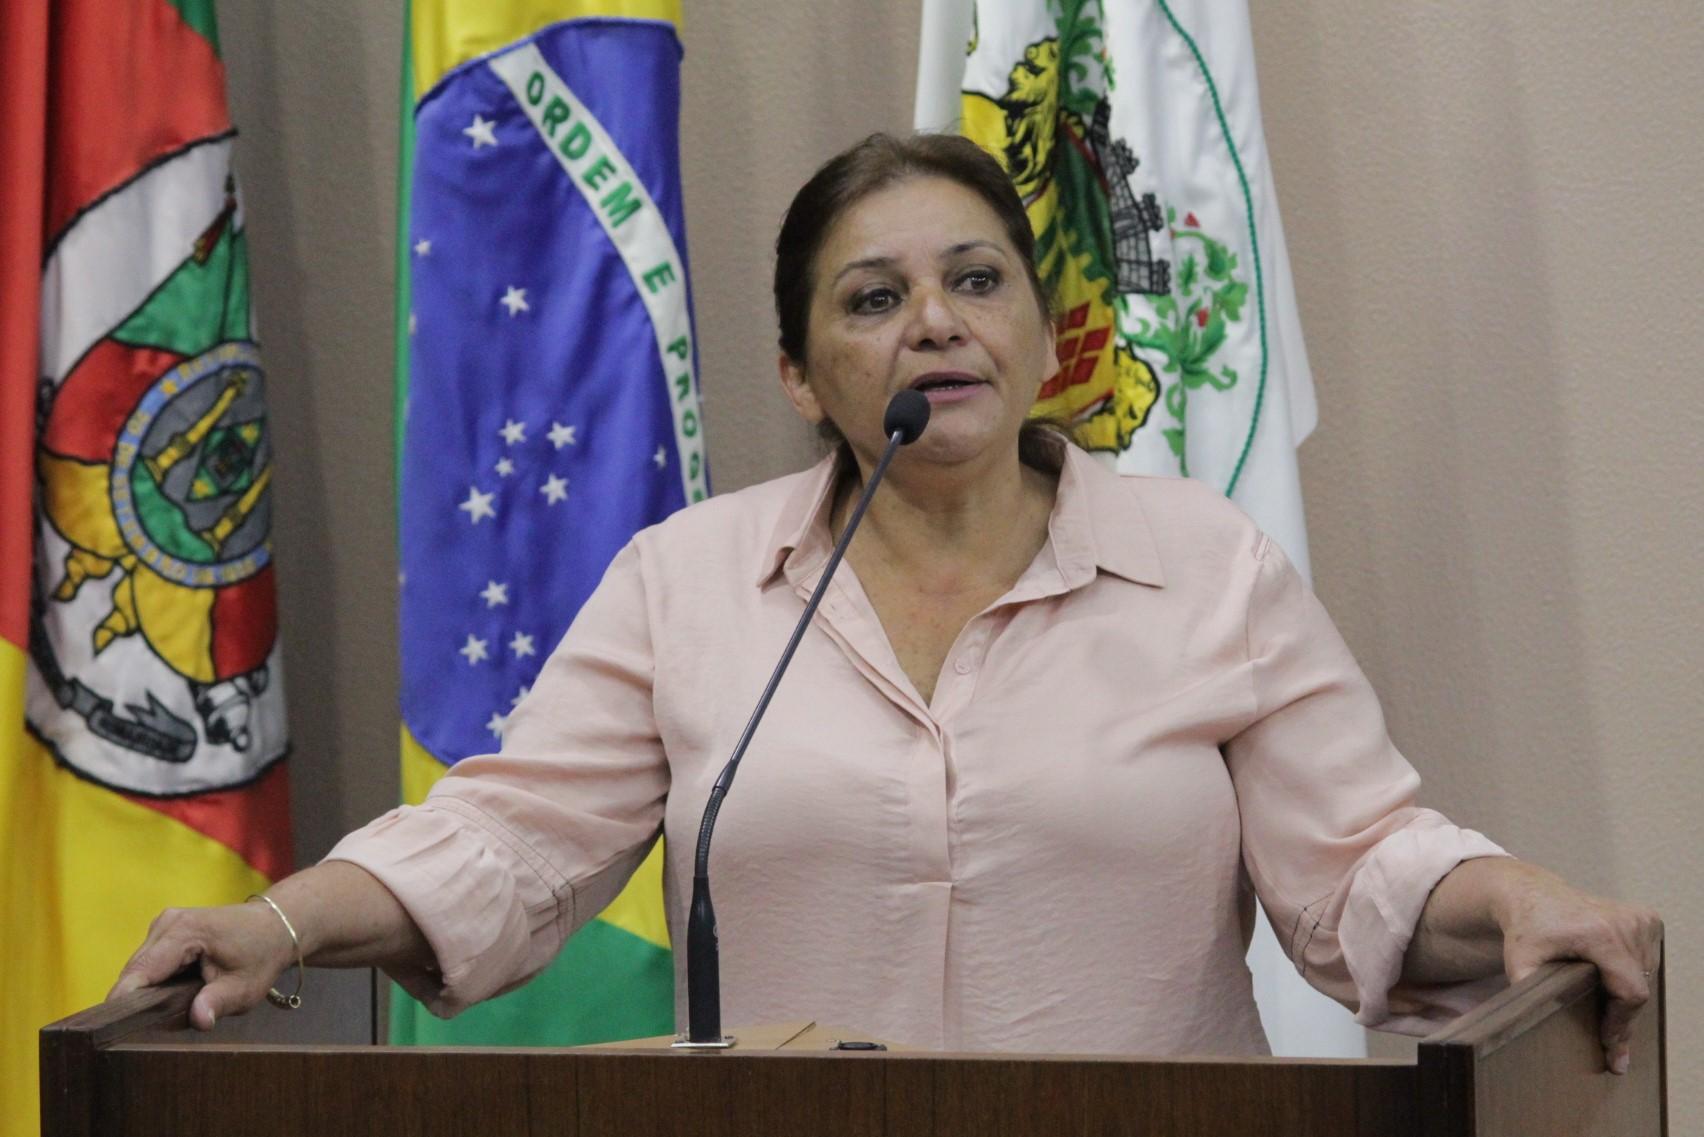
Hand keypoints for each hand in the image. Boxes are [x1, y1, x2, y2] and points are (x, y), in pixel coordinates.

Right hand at [108, 900, 297, 1029]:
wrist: (275, 927)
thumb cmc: (261, 955)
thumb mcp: (245, 987)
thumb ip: (218, 1003)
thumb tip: (198, 1019)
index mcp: (184, 932)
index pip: (139, 973)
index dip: (124, 1004)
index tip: (113, 1032)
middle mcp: (166, 923)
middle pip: (133, 974)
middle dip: (140, 1003)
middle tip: (153, 1029)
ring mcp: (163, 925)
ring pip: (138, 971)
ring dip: (148, 993)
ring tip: (170, 1011)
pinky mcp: (164, 932)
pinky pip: (147, 965)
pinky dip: (155, 983)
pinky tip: (173, 995)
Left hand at [1493, 864, 1663, 1074]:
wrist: (1532, 895)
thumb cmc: (1526, 929)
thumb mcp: (1519, 961)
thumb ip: (1526, 989)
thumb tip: (1528, 1021)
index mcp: (1601, 934)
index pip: (1630, 992)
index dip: (1621, 1022)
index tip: (1608, 1044)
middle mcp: (1626, 923)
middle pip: (1639, 987)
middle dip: (1623, 1016)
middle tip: (1611, 1044)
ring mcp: (1639, 919)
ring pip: (1647, 975)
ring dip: (1629, 995)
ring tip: (1608, 1014)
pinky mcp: (1645, 918)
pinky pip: (1649, 959)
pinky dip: (1635, 974)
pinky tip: (1615, 983)